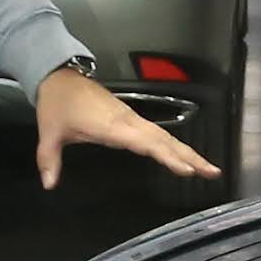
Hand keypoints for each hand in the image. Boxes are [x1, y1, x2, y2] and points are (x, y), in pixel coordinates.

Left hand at [35, 63, 220, 189]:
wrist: (59, 76)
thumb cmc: (57, 104)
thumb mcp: (50, 132)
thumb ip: (49, 159)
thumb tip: (48, 184)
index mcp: (112, 125)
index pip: (145, 143)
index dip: (166, 156)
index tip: (186, 169)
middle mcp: (127, 121)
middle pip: (164, 140)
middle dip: (189, 156)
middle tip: (212, 172)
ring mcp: (130, 118)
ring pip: (164, 136)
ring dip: (186, 151)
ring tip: (206, 168)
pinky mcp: (129, 117)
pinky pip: (156, 133)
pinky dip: (172, 145)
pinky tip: (181, 156)